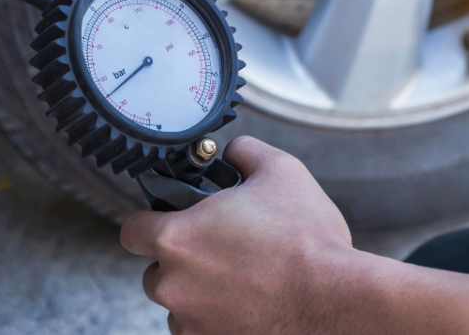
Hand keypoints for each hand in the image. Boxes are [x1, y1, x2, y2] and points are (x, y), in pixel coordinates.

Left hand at [120, 137, 353, 334]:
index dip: (150, 220)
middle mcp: (174, 285)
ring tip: (240, 275)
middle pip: (155, 269)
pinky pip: (199, 327)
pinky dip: (215, 315)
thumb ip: (245, 151)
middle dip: (180, 257)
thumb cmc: (307, 238)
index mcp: (178, 238)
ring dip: (197, 288)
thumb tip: (233, 151)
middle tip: (219, 244)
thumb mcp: (280, 170)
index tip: (171, 219)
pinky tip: (248, 299)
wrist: (337, 300)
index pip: (131, 230)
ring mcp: (192, 322)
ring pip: (178, 301)